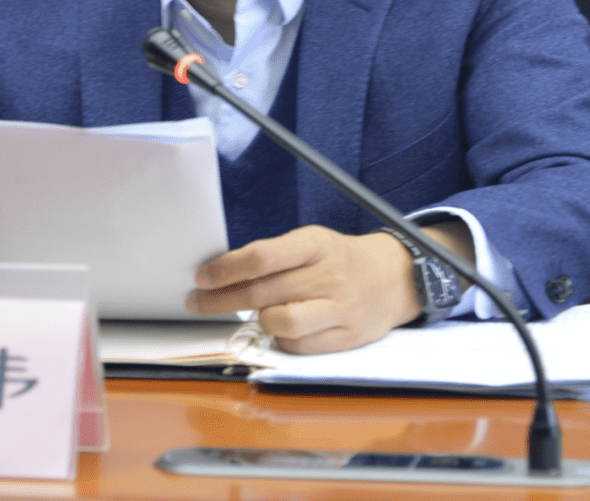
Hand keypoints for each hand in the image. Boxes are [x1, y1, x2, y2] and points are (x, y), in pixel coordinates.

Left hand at [187, 225, 418, 353]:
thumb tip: (223, 275)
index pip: (262, 256)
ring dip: (257, 320)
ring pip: (281, 322)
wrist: (392, 278)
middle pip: (262, 291)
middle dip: (220, 300)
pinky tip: (278, 329)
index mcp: (315, 243)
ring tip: (250, 315)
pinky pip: (300, 346)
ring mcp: (341, 307)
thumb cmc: (338, 259)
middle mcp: (329, 275)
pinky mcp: (348, 337)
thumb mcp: (312, 243)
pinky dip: (281, 340)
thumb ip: (275, 257)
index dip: (226, 269)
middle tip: (197, 302)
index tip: (202, 277)